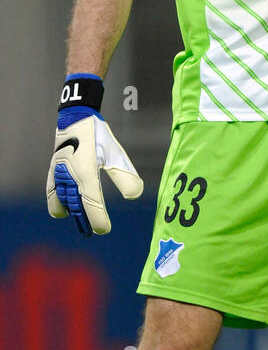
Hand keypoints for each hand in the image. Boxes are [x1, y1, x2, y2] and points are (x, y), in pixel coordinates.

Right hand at [47, 77, 142, 235]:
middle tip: (93, 232)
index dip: (98, 220)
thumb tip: (134, 195)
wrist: (76, 117)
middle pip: (76, 207)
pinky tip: (63, 211)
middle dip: (85, 221)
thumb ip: (125, 176)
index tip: (103, 230)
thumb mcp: (116, 154)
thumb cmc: (98, 135)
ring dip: (72, 214)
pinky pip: (52, 192)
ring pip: (63, 202)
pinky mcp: (54, 170)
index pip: (91, 204)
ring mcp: (59, 174)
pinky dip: (57, 204)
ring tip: (81, 224)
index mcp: (86, 173)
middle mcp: (70, 176)